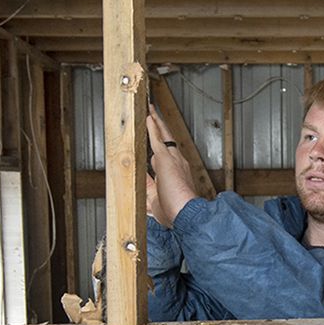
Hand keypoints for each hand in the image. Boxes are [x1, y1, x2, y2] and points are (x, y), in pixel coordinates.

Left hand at [145, 109, 196, 227]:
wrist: (187, 213)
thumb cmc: (175, 212)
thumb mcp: (153, 203)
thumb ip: (147, 192)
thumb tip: (136, 186)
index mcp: (177, 176)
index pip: (164, 159)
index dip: (156, 153)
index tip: (150, 149)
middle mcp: (178, 164)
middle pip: (167, 142)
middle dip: (160, 129)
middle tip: (154, 117)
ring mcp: (174, 160)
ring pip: (164, 136)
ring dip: (157, 123)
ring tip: (151, 111)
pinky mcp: (167, 159)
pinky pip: (158, 139)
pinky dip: (153, 128)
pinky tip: (149, 118)